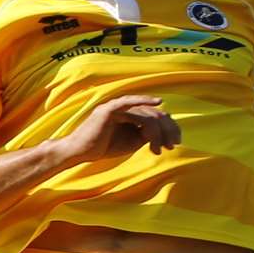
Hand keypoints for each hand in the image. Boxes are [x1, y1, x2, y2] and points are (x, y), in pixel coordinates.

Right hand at [60, 94, 180, 164]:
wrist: (79, 152)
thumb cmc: (102, 147)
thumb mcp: (131, 141)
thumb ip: (146, 134)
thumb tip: (165, 131)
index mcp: (129, 115)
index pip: (154, 116)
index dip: (168, 128)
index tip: (174, 143)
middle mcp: (124, 108)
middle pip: (154, 113)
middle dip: (167, 129)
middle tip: (173, 144)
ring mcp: (116, 106)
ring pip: (145, 113)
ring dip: (158, 129)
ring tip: (163, 144)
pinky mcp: (109, 109)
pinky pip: (129, 102)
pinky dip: (143, 100)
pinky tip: (158, 102)